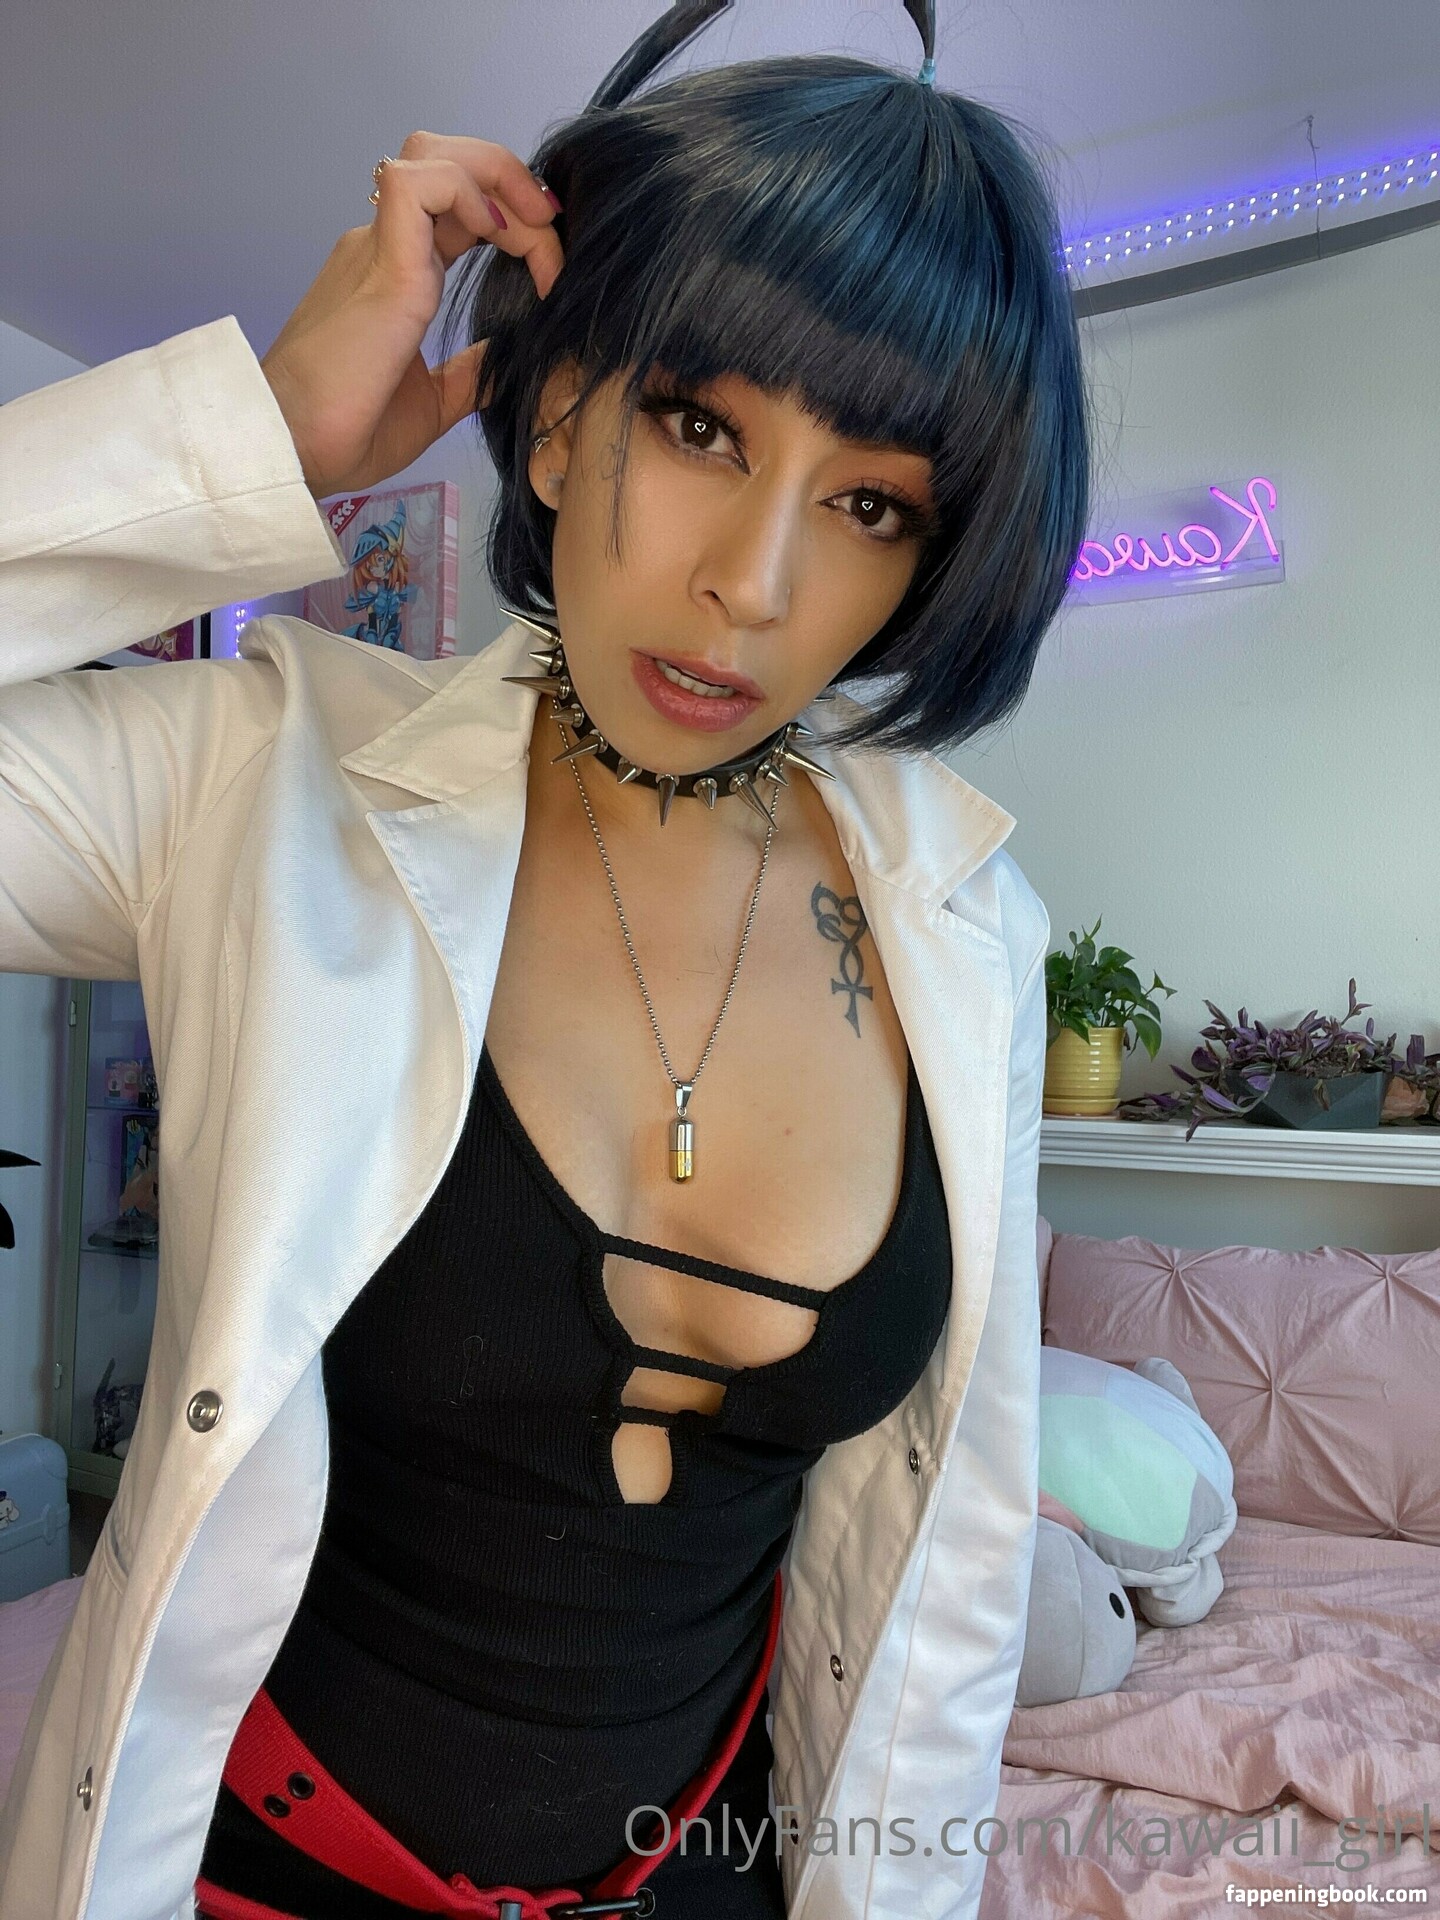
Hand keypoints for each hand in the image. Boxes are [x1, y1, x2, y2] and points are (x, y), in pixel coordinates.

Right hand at [260, 131, 563, 497]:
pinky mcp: (381, 261)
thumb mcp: (432, 403)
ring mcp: (376, 248)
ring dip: (498, 178)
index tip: (551, 265)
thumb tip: (508, 362)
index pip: (455, 211)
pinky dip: (471, 193)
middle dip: (509, 179)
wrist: (296, 449)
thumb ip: (469, 374)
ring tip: (536, 229)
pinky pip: (422, 184)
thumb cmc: (347, 432)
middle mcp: (383, 248)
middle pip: (445, 163)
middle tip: (550, 226)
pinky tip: (499, 235)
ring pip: (435, 157)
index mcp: (394, 276)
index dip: (510, 217)